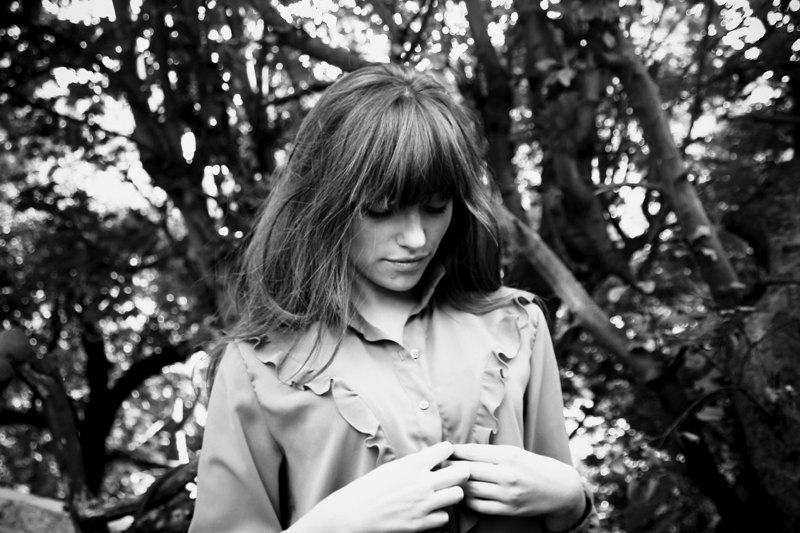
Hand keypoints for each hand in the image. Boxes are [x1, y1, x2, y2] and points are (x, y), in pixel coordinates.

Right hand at [294, 441, 468, 532]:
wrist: (355, 513)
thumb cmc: (369, 488)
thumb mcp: (392, 467)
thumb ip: (415, 463)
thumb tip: (433, 459)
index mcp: (413, 464)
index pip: (446, 449)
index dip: (447, 451)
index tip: (444, 455)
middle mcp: (422, 483)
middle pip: (461, 472)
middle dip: (459, 471)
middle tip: (452, 474)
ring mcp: (423, 504)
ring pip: (458, 495)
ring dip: (452, 493)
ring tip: (443, 493)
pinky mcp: (421, 523)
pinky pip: (445, 517)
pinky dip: (440, 514)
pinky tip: (431, 510)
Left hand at [451, 443, 584, 528]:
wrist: (560, 489)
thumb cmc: (534, 466)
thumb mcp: (515, 451)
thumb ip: (491, 452)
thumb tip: (461, 450)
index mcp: (508, 455)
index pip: (472, 452)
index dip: (454, 451)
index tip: (443, 450)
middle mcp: (507, 474)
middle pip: (467, 471)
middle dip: (449, 468)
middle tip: (438, 465)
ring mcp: (507, 494)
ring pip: (470, 489)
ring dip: (456, 485)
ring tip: (446, 480)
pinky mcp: (508, 509)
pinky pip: (479, 506)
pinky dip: (467, 500)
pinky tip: (463, 494)